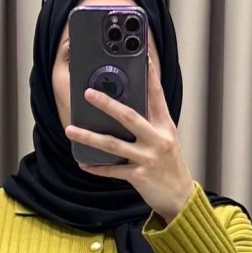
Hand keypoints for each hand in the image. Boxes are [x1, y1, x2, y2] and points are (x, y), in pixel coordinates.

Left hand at [65, 51, 195, 222]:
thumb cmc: (170, 166)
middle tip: (88, 93)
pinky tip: (83, 162)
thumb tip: (124, 109)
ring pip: (113, 144)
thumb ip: (150, 124)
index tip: (142, 54)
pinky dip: (97, 167)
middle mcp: (157, 139)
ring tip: (70, 130)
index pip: (157, 95)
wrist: (181, 197)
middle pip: (129, 116)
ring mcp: (148, 158)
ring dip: (89, 136)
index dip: (150, 74)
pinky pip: (112, 170)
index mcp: (165, 126)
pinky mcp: (139, 176)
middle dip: (107, 104)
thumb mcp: (166, 140)